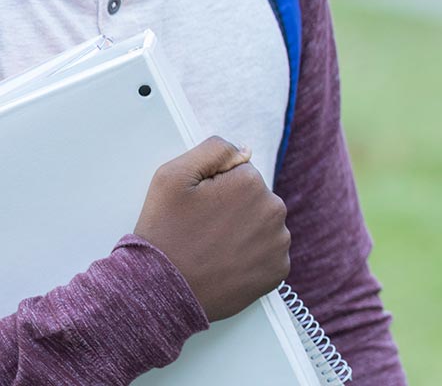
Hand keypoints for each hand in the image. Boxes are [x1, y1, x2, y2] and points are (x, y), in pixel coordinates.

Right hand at [132, 137, 290, 321]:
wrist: (160, 292)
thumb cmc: (163, 233)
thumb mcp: (172, 176)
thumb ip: (213, 150)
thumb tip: (245, 150)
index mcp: (251, 183)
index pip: (240, 174)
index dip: (215, 191)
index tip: (197, 210)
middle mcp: (274, 210)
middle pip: (255, 200)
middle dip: (233, 211)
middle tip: (201, 232)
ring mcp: (279, 243)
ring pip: (263, 228)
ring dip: (243, 234)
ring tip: (211, 251)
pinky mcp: (279, 270)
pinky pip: (268, 256)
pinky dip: (251, 259)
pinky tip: (225, 266)